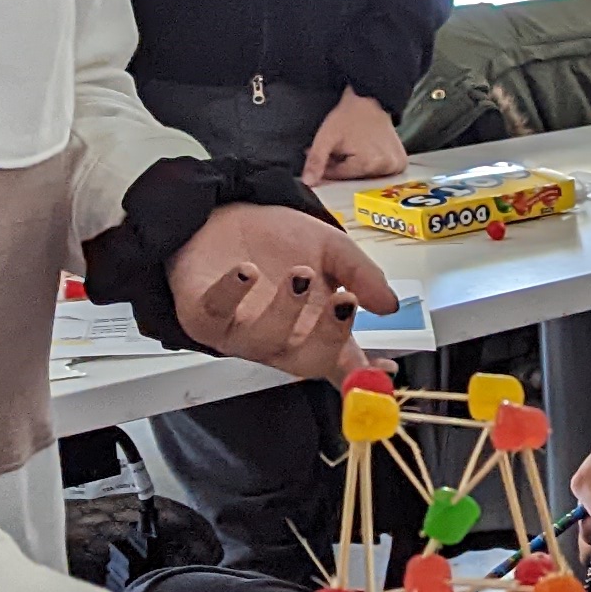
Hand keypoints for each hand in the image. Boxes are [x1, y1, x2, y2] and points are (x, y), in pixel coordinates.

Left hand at [174, 201, 398, 382]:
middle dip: (329, 337)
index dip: (362, 376)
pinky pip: (215, 314)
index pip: (340, 365)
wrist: (224, 215)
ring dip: (286, 309)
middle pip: (305, 362)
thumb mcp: (332, 249)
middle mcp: (277, 340)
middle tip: (346, 301)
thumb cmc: (277, 240)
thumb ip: (361, 274)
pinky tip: (247, 271)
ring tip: (300, 273)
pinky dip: (232, 293)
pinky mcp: (201, 314)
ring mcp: (238, 331)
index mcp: (312, 331)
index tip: (384, 370)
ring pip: (263, 341)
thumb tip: (389, 304)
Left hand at [304, 88, 408, 183]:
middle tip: (339, 149)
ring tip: (355, 147)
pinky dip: (371, 166)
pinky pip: (381, 173)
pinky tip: (368, 151)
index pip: (340, 176)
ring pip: (366, 176)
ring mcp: (396, 166)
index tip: (326, 152)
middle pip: (354, 177)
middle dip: (342, 166)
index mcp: (368, 164)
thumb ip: (316, 160)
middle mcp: (386, 168)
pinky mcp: (400, 163)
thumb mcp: (327, 137)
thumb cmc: (349, 116)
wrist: (371, 100)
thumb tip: (309, 182)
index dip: (328, 165)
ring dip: (356, 167)